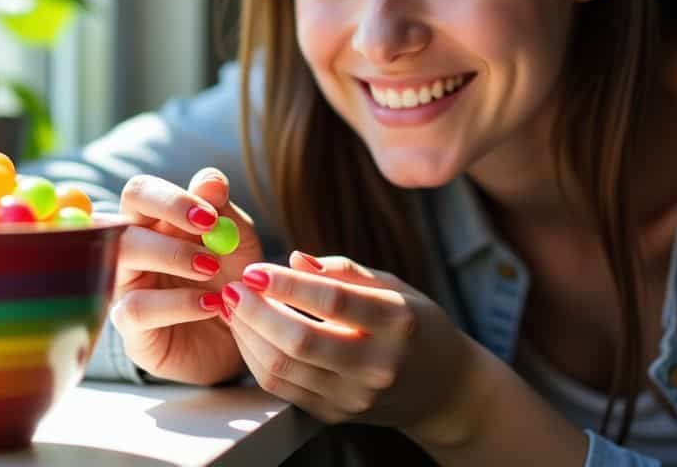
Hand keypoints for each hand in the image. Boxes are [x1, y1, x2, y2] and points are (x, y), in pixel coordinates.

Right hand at [109, 168, 263, 384]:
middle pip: (118, 217)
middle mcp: (130, 251)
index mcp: (152, 223)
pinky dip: (178, 303)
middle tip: (209, 228)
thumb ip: (223, 211)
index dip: (169, 197)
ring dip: (172, 255)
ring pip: (123, 256)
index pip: (139, 193)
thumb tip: (210, 181)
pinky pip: (136, 308)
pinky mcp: (130, 327)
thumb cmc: (232, 280)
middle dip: (164, 215)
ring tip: (212, 268)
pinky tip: (212, 304)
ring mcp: (124, 288)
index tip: (209, 214)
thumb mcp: (238, 243)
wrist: (242, 335)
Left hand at [219, 252, 482, 434]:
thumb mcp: (394, 287)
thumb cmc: (416, 325)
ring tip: (233, 308)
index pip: (333, 301)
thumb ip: (344, 271)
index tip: (254, 269)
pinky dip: (257, 360)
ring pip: (284, 369)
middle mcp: (377, 364)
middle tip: (232, 288)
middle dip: (256, 313)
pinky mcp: (335, 415)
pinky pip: (283, 389)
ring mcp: (355, 396)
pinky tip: (248, 335)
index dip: (287, 284)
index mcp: (396, 322)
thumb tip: (293, 260)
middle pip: (300, 341)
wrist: (444, 390)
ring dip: (248, 337)